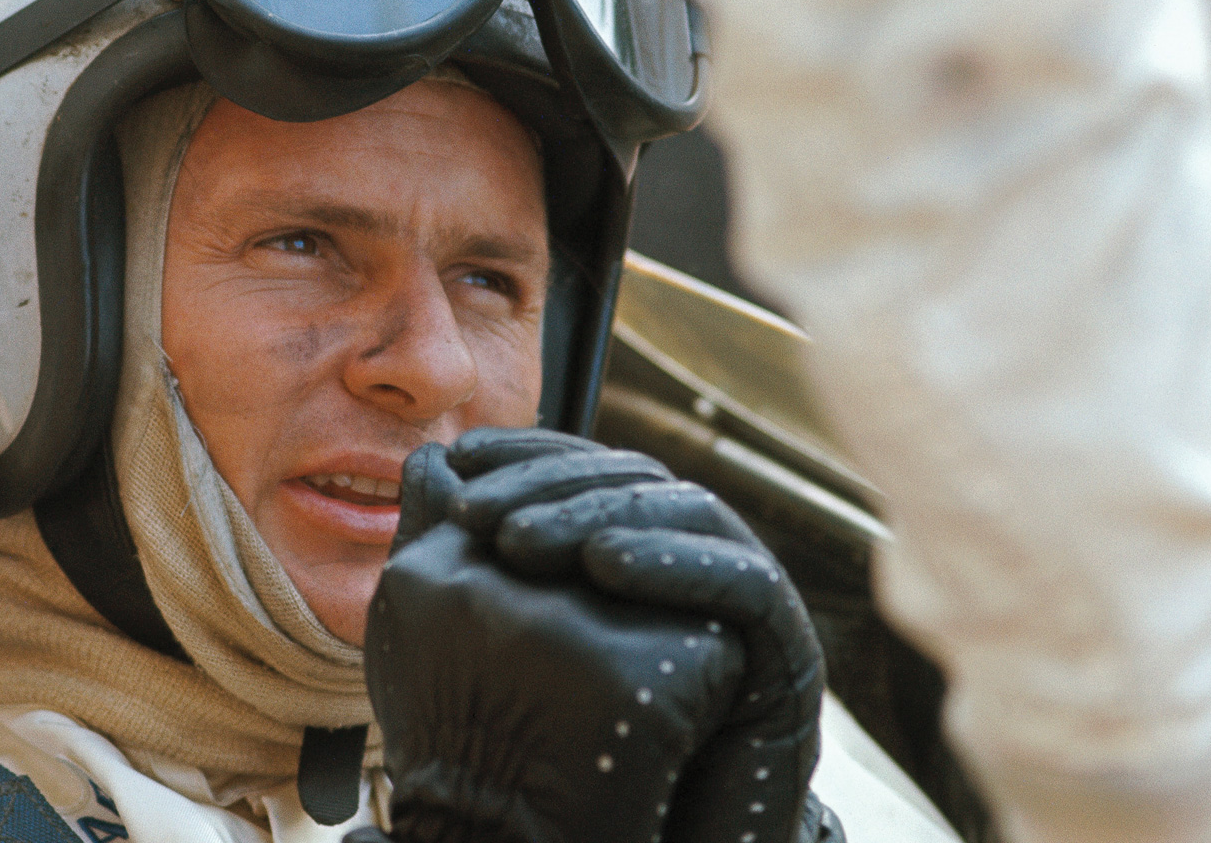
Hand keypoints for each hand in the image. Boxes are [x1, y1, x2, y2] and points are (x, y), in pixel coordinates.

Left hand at [441, 428, 829, 842]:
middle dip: (552, 485)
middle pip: (636, 482)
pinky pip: (744, 582)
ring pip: (690, 514)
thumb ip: (464, 563)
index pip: (590, 471)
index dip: (528, 454)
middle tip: (474, 511)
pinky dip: (676, 562)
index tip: (459, 458)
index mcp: (638, 548)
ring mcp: (748, 599)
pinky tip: (604, 565)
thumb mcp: (501, 649)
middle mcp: (697, 560)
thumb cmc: (565, 756)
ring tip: (518, 542)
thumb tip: (424, 463)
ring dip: (601, 514)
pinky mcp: (787, 647)